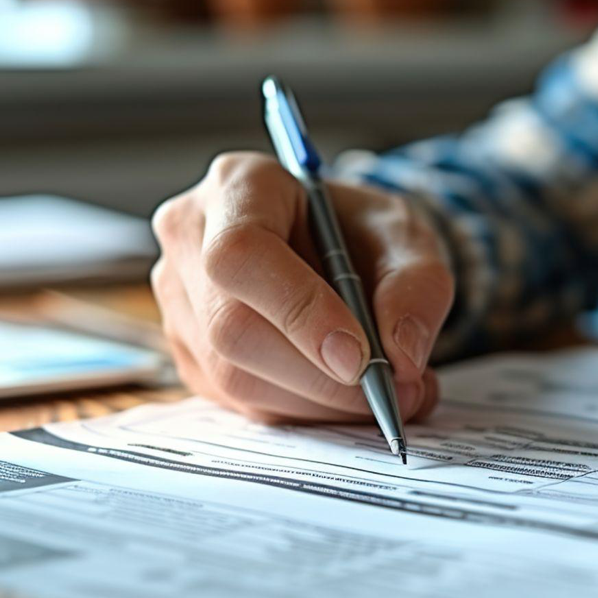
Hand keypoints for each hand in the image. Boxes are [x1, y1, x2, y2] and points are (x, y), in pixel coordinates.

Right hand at [151, 151, 450, 423]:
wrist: (344, 247)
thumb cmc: (366, 232)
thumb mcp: (410, 239)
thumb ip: (417, 287)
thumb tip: (402, 355)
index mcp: (240, 186)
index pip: (241, 254)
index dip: (298, 312)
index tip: (358, 356)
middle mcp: (191, 238)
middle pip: (232, 327)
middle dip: (321, 376)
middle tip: (395, 390)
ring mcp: (181, 300)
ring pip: (234, 376)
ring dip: (321, 403)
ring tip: (387, 392)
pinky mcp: (191, 353)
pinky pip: (240, 402)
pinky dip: (305, 411)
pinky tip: (348, 395)